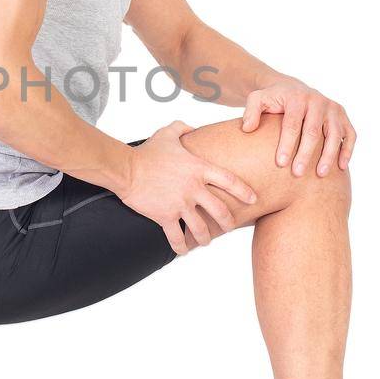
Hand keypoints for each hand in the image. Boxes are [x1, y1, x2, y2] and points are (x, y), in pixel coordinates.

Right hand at [117, 120, 258, 255]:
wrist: (126, 169)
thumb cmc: (147, 152)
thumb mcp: (167, 133)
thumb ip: (182, 128)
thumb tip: (191, 128)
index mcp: (198, 168)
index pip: (230, 181)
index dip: (244, 192)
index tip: (253, 199)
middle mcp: (194, 188)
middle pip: (220, 211)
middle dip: (228, 222)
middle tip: (230, 227)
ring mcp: (180, 204)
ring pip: (201, 229)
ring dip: (206, 238)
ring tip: (205, 241)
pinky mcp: (165, 217)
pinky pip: (177, 237)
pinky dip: (181, 247)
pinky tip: (183, 250)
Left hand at [241, 76, 355, 177]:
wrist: (292, 89)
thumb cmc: (273, 99)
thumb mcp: (257, 99)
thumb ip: (250, 111)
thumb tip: (248, 129)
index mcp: (297, 97)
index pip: (292, 123)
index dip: (287, 144)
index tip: (280, 163)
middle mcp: (318, 101)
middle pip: (313, 131)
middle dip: (306, 153)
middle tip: (297, 173)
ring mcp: (333, 109)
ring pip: (334, 134)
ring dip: (329, 155)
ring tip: (320, 174)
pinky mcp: (343, 116)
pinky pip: (350, 134)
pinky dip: (347, 150)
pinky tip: (340, 167)